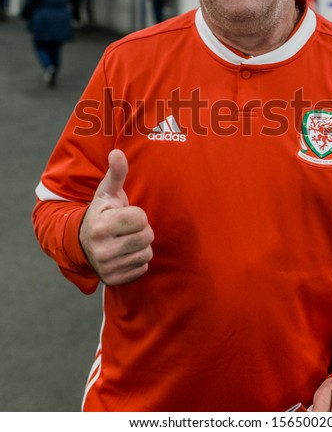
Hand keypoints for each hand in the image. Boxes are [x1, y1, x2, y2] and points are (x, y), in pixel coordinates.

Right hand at [79, 149, 153, 285]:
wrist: (83, 243)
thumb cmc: (102, 213)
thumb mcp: (107, 193)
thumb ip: (116, 173)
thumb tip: (117, 152)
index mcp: (101, 225)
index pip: (141, 219)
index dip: (138, 214)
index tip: (125, 214)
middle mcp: (101, 249)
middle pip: (147, 237)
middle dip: (141, 230)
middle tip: (126, 228)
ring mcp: (106, 267)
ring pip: (146, 253)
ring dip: (140, 246)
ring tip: (125, 240)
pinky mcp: (113, 280)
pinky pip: (142, 268)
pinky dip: (137, 261)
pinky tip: (124, 254)